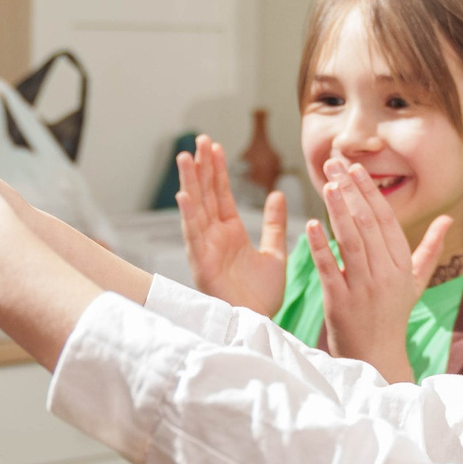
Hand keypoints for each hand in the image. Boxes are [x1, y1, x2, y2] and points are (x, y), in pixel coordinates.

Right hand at [175, 137, 286, 315]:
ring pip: (196, 209)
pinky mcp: (201, 265)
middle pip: (205, 195)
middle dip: (202, 168)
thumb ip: (274, 224)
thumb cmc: (262, 296)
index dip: (217, 170)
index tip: (215, 146)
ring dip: (190, 183)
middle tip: (200, 139)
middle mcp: (214, 237)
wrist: (260, 323)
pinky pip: (194, 236)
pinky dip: (189, 215)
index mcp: (230, 233)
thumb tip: (277, 194)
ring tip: (186, 157)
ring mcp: (205, 250)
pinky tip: (185, 195)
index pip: (221, 194)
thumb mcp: (274, 254)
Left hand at [309, 155, 451, 385]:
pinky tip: (310, 224)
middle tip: (334, 164)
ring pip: (351, 243)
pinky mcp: (340, 304)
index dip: (371, 193)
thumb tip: (447, 218)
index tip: (356, 169)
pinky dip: (320, 247)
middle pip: (367, 225)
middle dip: (350, 191)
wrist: (376, 357)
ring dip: (338, 211)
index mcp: (402, 267)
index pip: (387, 221)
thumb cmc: (393, 315)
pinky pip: (330, 270)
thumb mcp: (416, 282)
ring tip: (326, 184)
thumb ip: (429, 248)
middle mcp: (386, 276)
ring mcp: (363, 290)